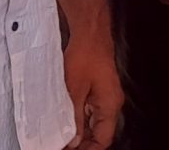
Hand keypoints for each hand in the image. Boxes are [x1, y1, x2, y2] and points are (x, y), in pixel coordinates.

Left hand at [57, 0, 121, 149]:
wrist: (89, 31)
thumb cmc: (84, 56)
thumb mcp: (74, 91)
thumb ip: (74, 118)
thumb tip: (72, 141)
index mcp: (110, 105)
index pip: (103, 139)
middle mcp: (109, 103)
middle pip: (98, 133)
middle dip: (81, 144)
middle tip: (60, 147)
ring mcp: (103, 96)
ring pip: (92, 123)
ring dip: (77, 133)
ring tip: (58, 141)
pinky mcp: (94, 89)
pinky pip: (87, 111)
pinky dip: (76, 121)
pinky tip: (62, 124)